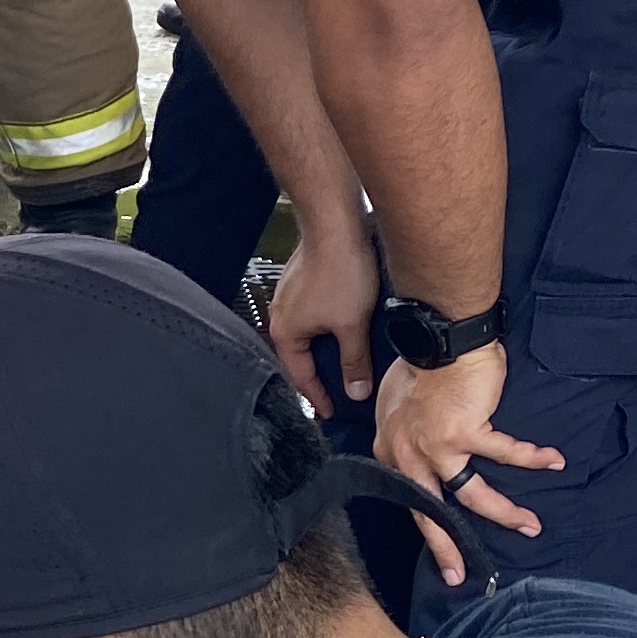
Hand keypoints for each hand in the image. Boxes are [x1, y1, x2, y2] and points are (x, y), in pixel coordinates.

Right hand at [266, 203, 378, 408]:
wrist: (336, 225)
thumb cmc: (339, 271)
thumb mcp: (352, 326)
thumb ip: (354, 362)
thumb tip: (355, 391)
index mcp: (286, 334)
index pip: (301, 377)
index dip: (319, 397)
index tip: (330, 411)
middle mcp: (281, 317)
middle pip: (301, 357)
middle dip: (321, 373)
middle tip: (340, 390)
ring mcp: (289, 298)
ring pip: (308, 335)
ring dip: (325, 348)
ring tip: (346, 359)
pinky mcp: (301, 282)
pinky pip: (312, 315)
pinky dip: (327, 327)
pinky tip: (345, 325)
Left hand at [374, 345, 559, 584]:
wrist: (438, 337)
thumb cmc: (420, 366)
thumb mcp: (396, 406)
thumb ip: (405, 433)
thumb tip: (417, 451)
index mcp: (391, 451)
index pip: (409, 498)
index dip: (426, 527)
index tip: (440, 551)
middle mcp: (408, 456)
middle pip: (430, 512)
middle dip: (448, 548)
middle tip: (461, 575)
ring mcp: (437, 447)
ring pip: (472, 495)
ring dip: (506, 513)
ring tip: (531, 526)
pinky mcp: (466, 432)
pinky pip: (505, 454)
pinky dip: (531, 458)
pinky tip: (553, 462)